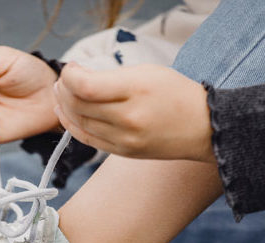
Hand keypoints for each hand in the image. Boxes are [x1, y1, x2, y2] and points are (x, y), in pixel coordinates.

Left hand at [54, 63, 214, 162]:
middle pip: (79, 106)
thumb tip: (77, 78)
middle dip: (64, 90)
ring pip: (80, 123)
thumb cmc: (174, 93)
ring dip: (65, 107)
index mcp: (136, 91)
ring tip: (61, 94)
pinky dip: (72, 126)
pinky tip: (65, 114)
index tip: (71, 68)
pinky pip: (88, 139)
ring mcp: (124, 140)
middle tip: (63, 80)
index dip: (70, 77)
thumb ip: (110, 76)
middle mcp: (128, 118)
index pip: (86, 87)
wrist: (203, 128)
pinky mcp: (122, 152)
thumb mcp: (146, 72)